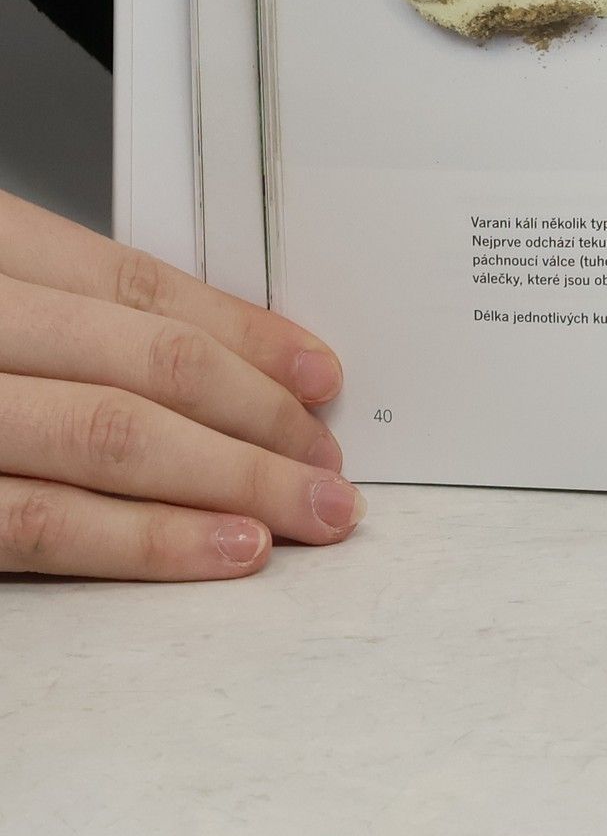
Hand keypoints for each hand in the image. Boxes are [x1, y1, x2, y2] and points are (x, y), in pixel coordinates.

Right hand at [0, 189, 358, 579]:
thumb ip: (75, 323)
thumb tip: (222, 362)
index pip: (137, 287)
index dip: (244, 333)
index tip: (321, 374)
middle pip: (148, 364)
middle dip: (261, 416)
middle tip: (331, 462)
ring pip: (116, 438)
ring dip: (235, 479)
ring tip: (313, 510)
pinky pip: (46, 523)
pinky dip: (149, 539)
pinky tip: (230, 548)